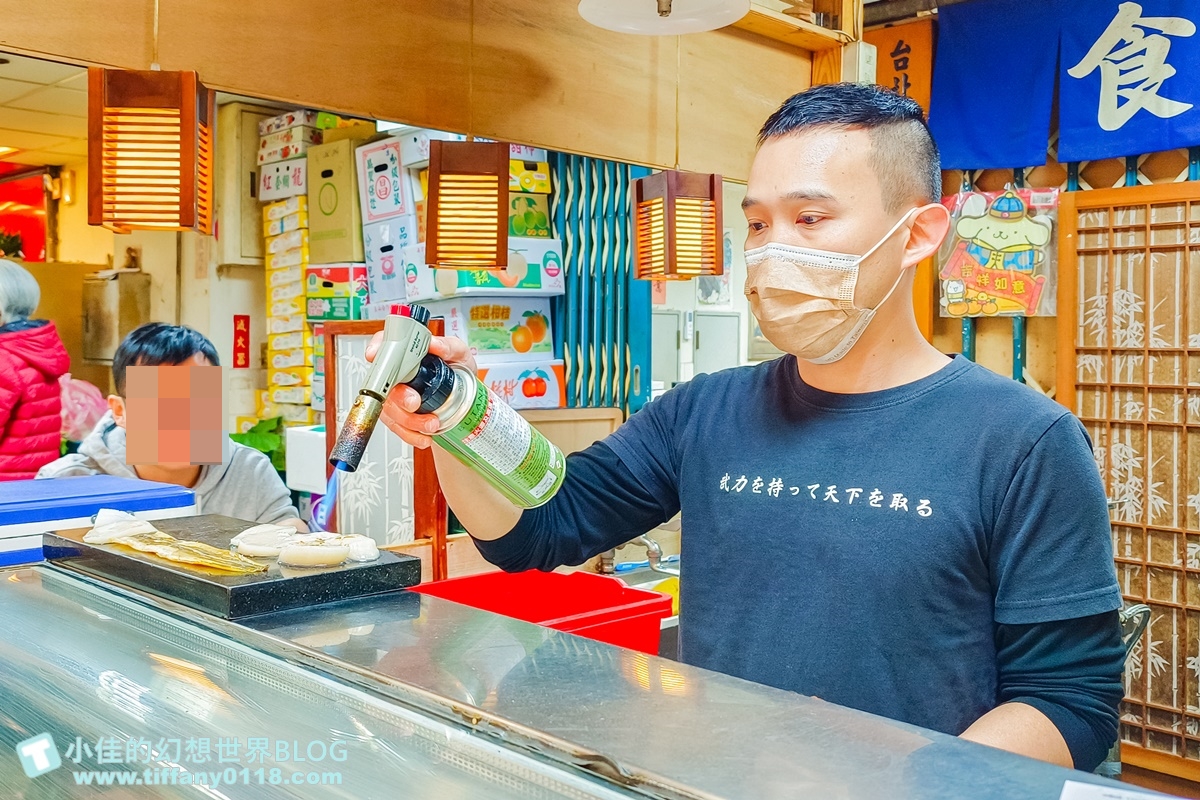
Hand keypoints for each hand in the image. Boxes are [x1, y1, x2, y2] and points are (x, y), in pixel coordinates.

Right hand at [366, 335, 476, 449]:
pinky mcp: (399, 416)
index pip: (384, 344)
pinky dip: (411, 435)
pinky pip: (397, 428)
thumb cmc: (457, 370)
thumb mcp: (459, 354)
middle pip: (385, 383)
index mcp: (408, 352)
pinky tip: (424, 437)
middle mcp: (397, 373)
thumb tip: (434, 345)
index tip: (375, 355)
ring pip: (390, 409)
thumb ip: (449, 347)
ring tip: (432, 423)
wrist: (465, 398)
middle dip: (399, 396)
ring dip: (410, 420)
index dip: (377, 348)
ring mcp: (395, 396)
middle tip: (415, 402)